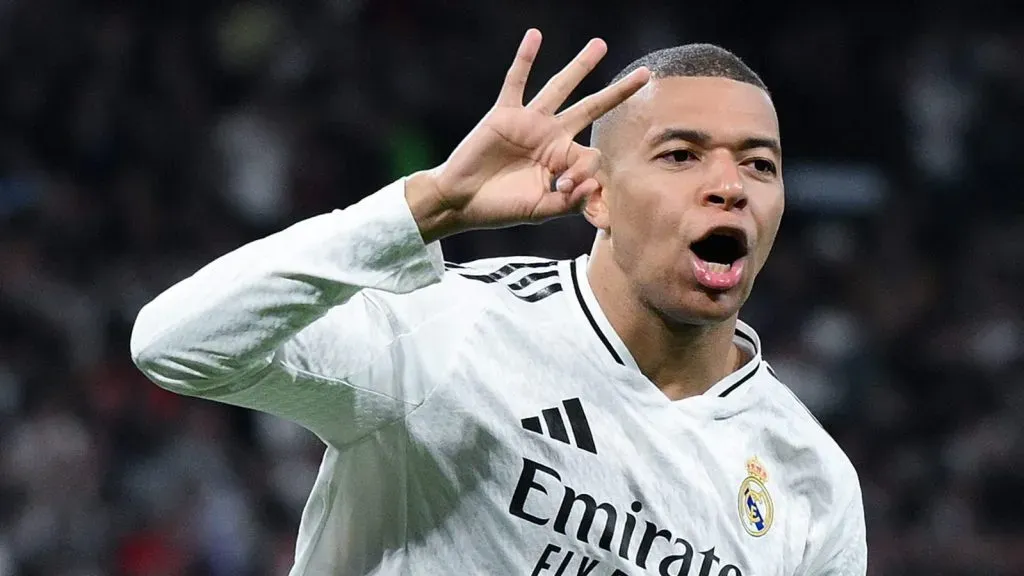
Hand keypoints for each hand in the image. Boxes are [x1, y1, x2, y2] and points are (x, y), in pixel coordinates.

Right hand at [407, 29, 649, 241]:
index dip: (584, 172)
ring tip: (600, 45)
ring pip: (560, 88)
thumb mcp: (541, 211)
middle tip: (646, 74)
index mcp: (563, 160)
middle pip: (592, 108)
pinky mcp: (504, 114)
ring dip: (580, 66)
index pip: (592, 155)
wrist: (462, 201)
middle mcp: (551, 136)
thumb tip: (593, 186)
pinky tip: (535, 36)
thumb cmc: (501, 208)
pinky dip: (524, 59)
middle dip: (618, 92)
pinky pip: (516, 82)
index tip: (563, 189)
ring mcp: (529, 122)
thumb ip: (570, 204)